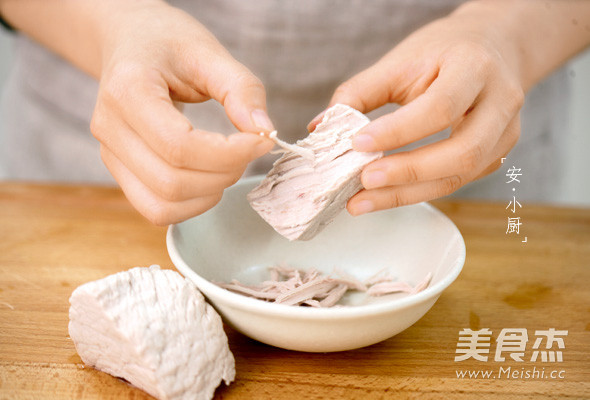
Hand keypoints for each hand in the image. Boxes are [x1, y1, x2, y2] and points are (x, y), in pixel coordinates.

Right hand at [90, 1, 273, 224]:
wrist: (131, 42)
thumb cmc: (168, 43)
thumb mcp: (209, 52)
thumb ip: (242, 89)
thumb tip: (264, 131)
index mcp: (127, 90)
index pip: (178, 146)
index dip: (228, 153)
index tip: (262, 140)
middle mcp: (109, 127)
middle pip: (171, 182)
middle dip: (224, 174)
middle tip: (248, 149)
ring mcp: (110, 154)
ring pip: (162, 206)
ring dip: (209, 194)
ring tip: (229, 163)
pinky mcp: (120, 171)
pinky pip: (156, 209)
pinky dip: (192, 204)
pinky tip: (210, 178)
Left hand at [310, 3, 524, 215]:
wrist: (495, 46)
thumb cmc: (444, 51)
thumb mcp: (401, 60)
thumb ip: (359, 92)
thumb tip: (319, 128)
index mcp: (475, 68)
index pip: (439, 107)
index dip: (398, 132)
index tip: (357, 144)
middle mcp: (500, 102)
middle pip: (461, 152)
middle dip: (408, 173)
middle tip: (363, 183)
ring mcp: (505, 133)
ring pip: (461, 175)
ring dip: (408, 193)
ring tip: (364, 201)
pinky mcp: (498, 154)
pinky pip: (458, 181)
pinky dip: (419, 191)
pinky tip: (386, 195)